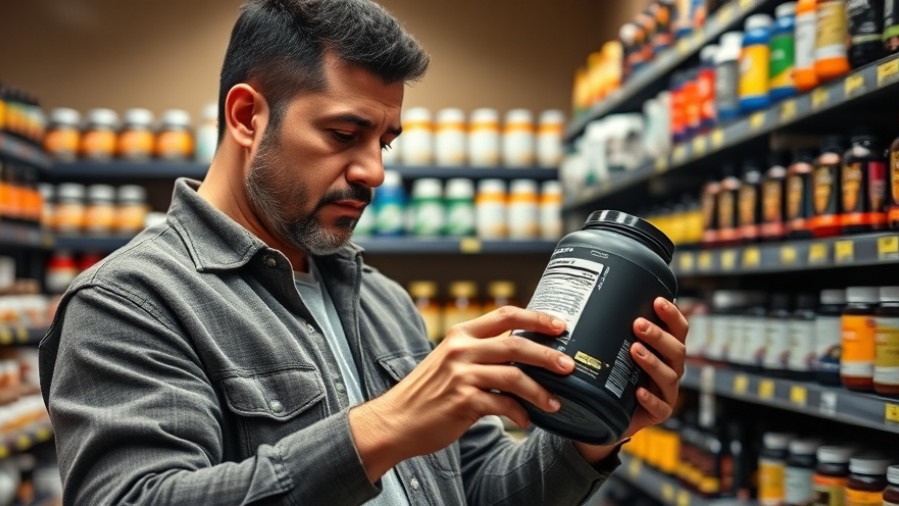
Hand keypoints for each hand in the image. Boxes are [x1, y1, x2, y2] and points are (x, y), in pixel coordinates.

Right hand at [349, 306, 576, 481]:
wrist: (394, 421)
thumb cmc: (427, 394)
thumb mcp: (450, 362)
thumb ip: (480, 354)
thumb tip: (523, 356)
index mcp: (460, 334)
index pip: (504, 314)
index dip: (536, 317)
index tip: (560, 324)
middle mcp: (461, 350)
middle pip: (516, 344)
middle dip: (548, 355)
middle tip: (569, 366)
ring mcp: (461, 375)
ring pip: (514, 376)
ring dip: (540, 391)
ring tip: (555, 402)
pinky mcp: (462, 401)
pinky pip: (502, 405)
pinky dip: (519, 414)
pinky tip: (526, 421)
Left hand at [575, 297, 687, 461]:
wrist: (605, 414)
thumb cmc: (612, 376)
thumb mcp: (615, 351)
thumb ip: (614, 332)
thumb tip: (593, 300)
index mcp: (665, 351)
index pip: (678, 330)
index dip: (672, 315)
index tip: (657, 301)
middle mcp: (671, 369)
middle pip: (676, 350)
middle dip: (658, 336)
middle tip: (637, 325)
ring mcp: (667, 392)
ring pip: (669, 376)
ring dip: (652, 362)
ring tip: (634, 351)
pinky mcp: (660, 413)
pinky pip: (660, 407)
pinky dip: (650, 399)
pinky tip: (639, 391)